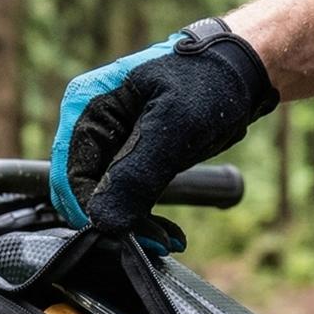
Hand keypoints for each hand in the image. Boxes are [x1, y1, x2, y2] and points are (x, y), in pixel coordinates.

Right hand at [49, 18, 278, 252]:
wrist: (243, 72)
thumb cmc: (210, 82)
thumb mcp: (174, 127)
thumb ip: (135, 173)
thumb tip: (103, 220)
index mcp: (86, 107)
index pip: (70, 176)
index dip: (93, 212)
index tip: (125, 236)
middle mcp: (91, 128)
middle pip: (84, 193)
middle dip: (116, 223)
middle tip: (157, 241)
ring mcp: (109, 147)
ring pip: (105, 203)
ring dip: (134, 228)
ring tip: (170, 239)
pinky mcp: (129, 162)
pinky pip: (125, 202)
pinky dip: (144, 221)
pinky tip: (169, 233)